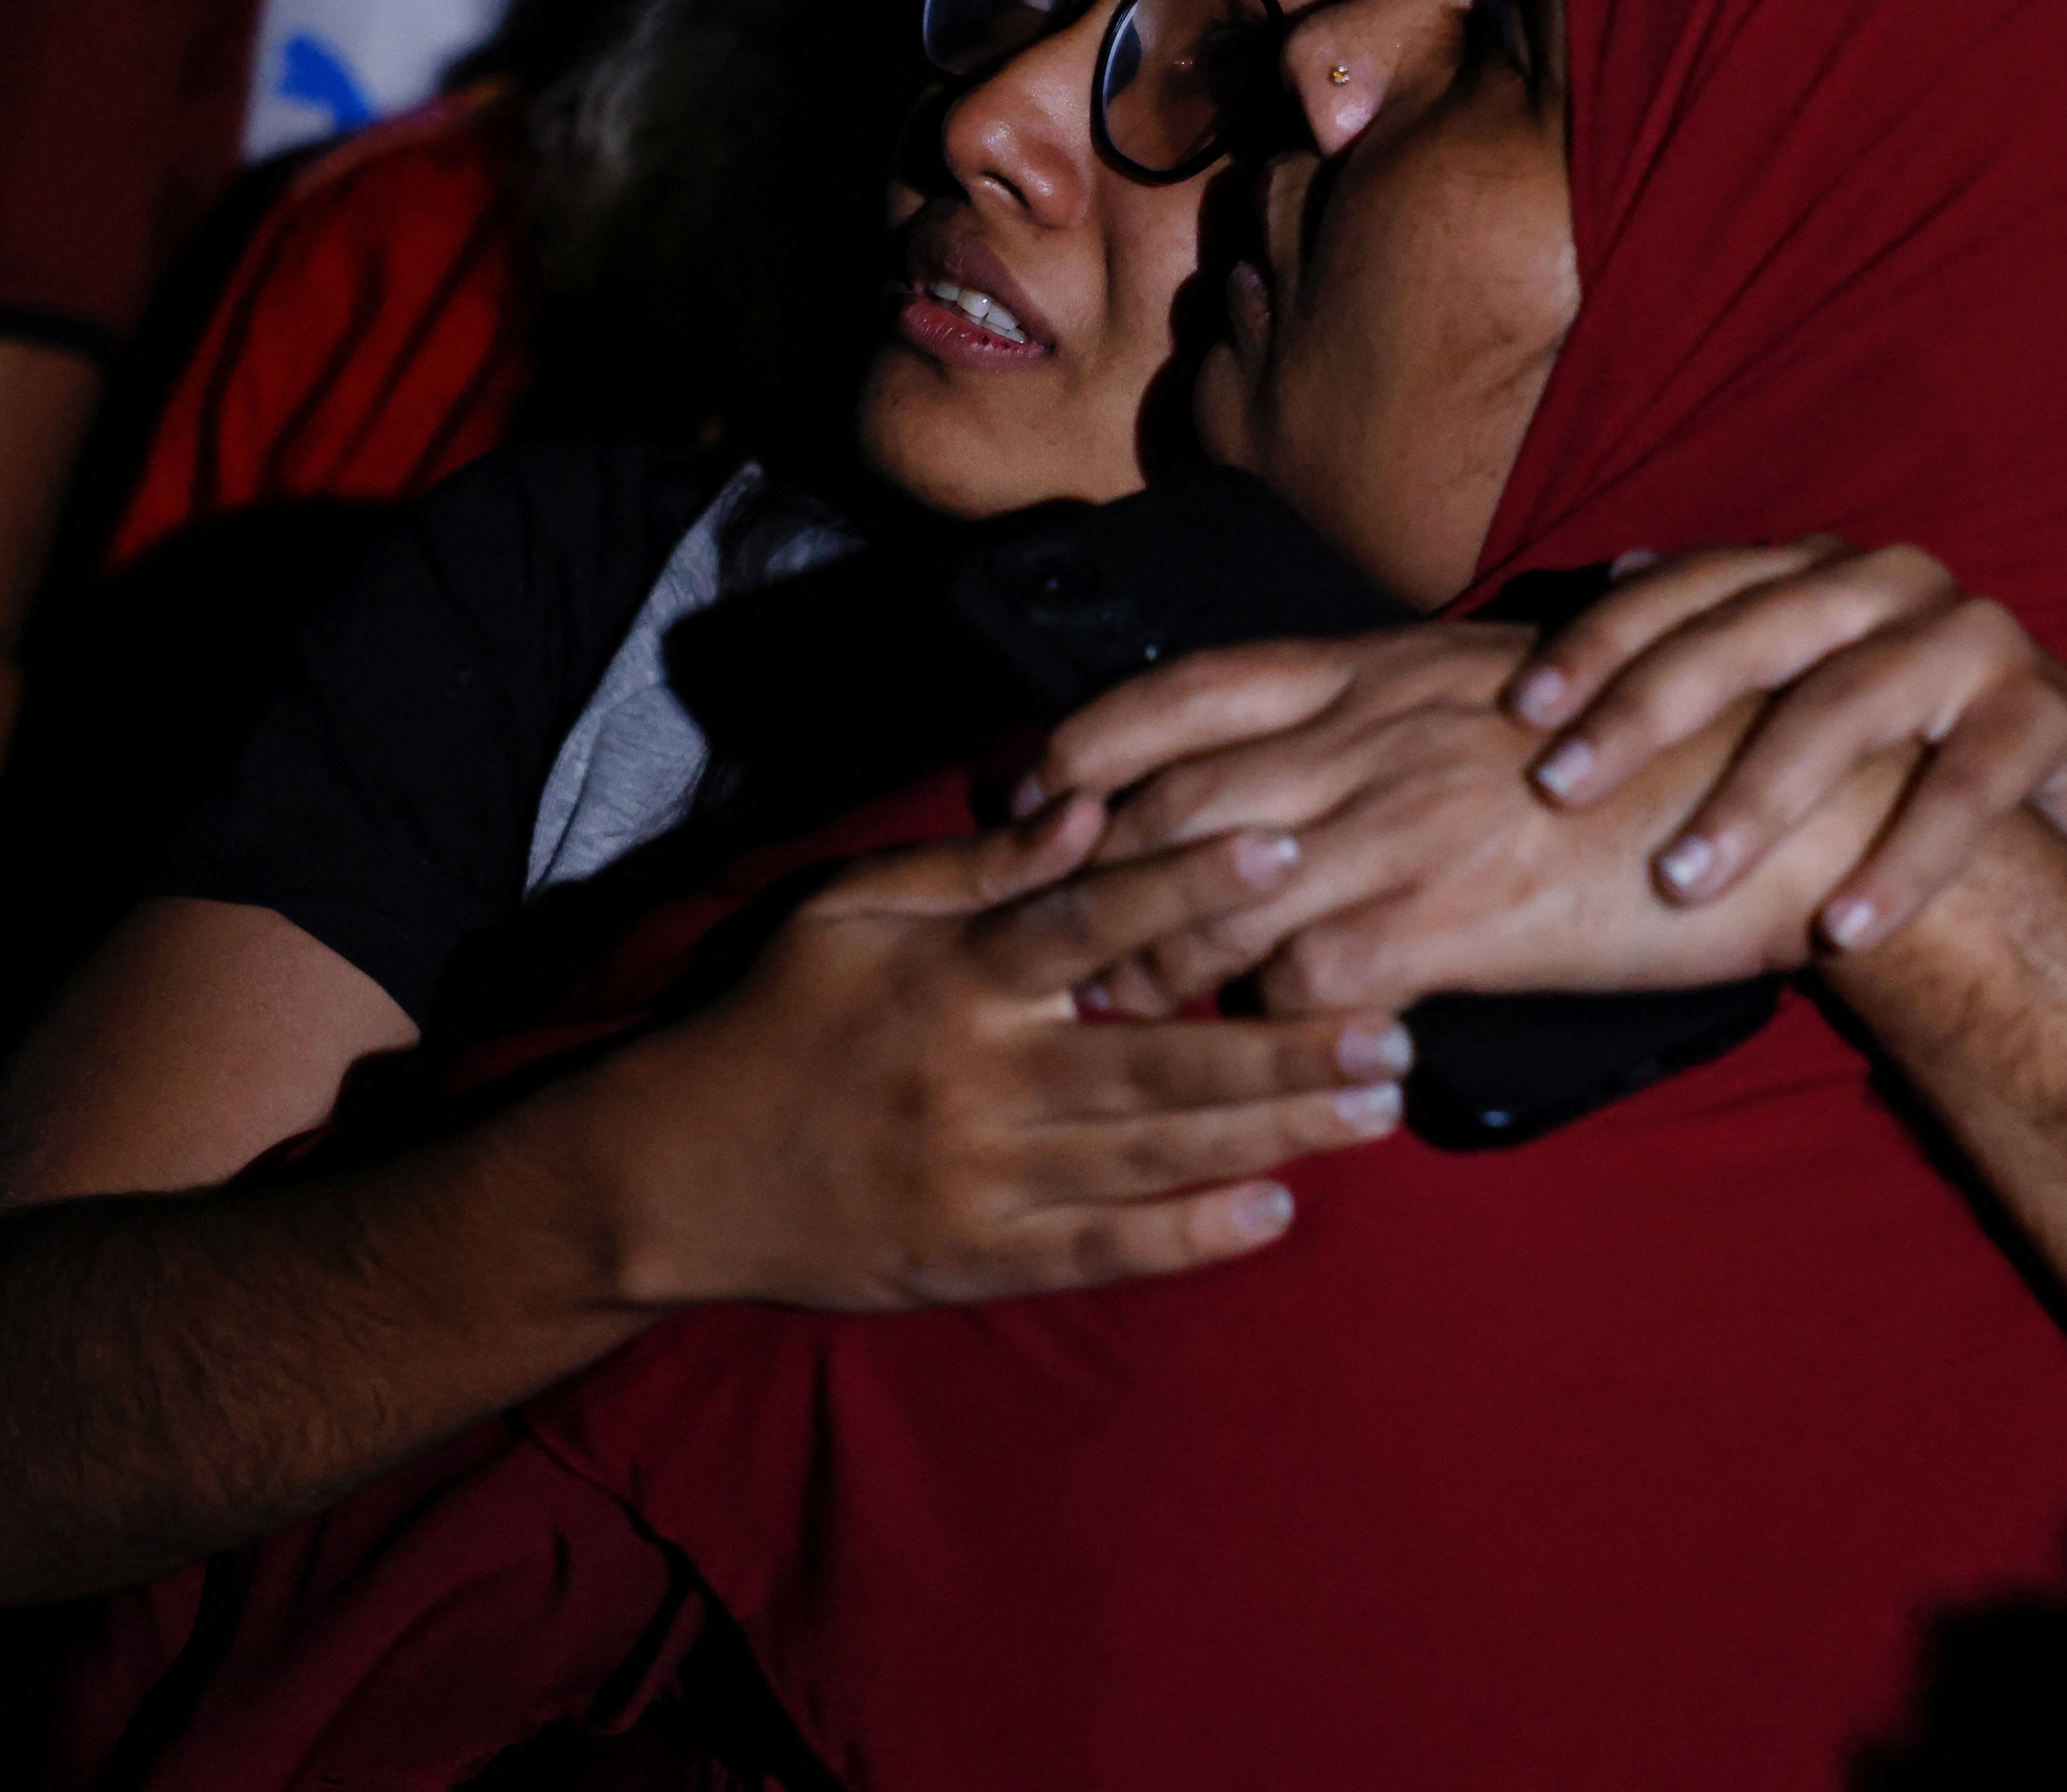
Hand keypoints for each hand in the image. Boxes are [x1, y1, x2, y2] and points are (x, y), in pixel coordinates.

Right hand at [584, 794, 1412, 1310]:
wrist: (670, 1176)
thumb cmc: (775, 1018)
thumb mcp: (849, 911)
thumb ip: (974, 867)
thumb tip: (1084, 807)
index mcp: (955, 981)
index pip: (1092, 922)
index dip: (1191, 884)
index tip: (1290, 851)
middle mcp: (980, 1081)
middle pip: (1158, 1056)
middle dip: (1286, 1046)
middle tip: (1396, 1030)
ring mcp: (983, 1180)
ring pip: (1154, 1155)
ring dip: (1275, 1134)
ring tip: (1376, 1107)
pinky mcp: (977, 1258)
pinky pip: (1104, 1249)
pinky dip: (1192, 1236)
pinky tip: (1277, 1212)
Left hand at [1029, 625, 1903, 1016]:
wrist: (1785, 800)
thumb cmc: (1657, 742)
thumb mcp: (1509, 686)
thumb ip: (1399, 707)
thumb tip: (1312, 739)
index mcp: (1383, 667)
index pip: (1186, 690)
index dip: (1086, 742)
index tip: (1029, 793)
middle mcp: (1377, 735)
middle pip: (1175, 803)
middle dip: (1090, 877)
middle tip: (1043, 939)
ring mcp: (1412, 826)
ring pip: (1219, 900)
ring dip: (1158, 964)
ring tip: (1129, 1012)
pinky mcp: (1456, 922)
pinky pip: (1311, 985)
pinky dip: (1270, 1023)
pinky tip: (1271, 1047)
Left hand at [1496, 540, 2066, 950]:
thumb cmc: (1907, 751)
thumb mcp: (1799, 700)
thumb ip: (1711, 664)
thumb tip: (1581, 613)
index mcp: (1811, 571)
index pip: (1686, 591)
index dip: (1599, 644)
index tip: (1517, 713)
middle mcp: (1884, 582)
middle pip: (1747, 635)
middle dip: (1645, 713)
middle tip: (1559, 790)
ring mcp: (1968, 636)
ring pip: (1846, 706)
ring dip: (1758, 798)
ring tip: (1682, 881)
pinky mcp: (2040, 709)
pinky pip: (1966, 787)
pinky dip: (1902, 859)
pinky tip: (1843, 925)